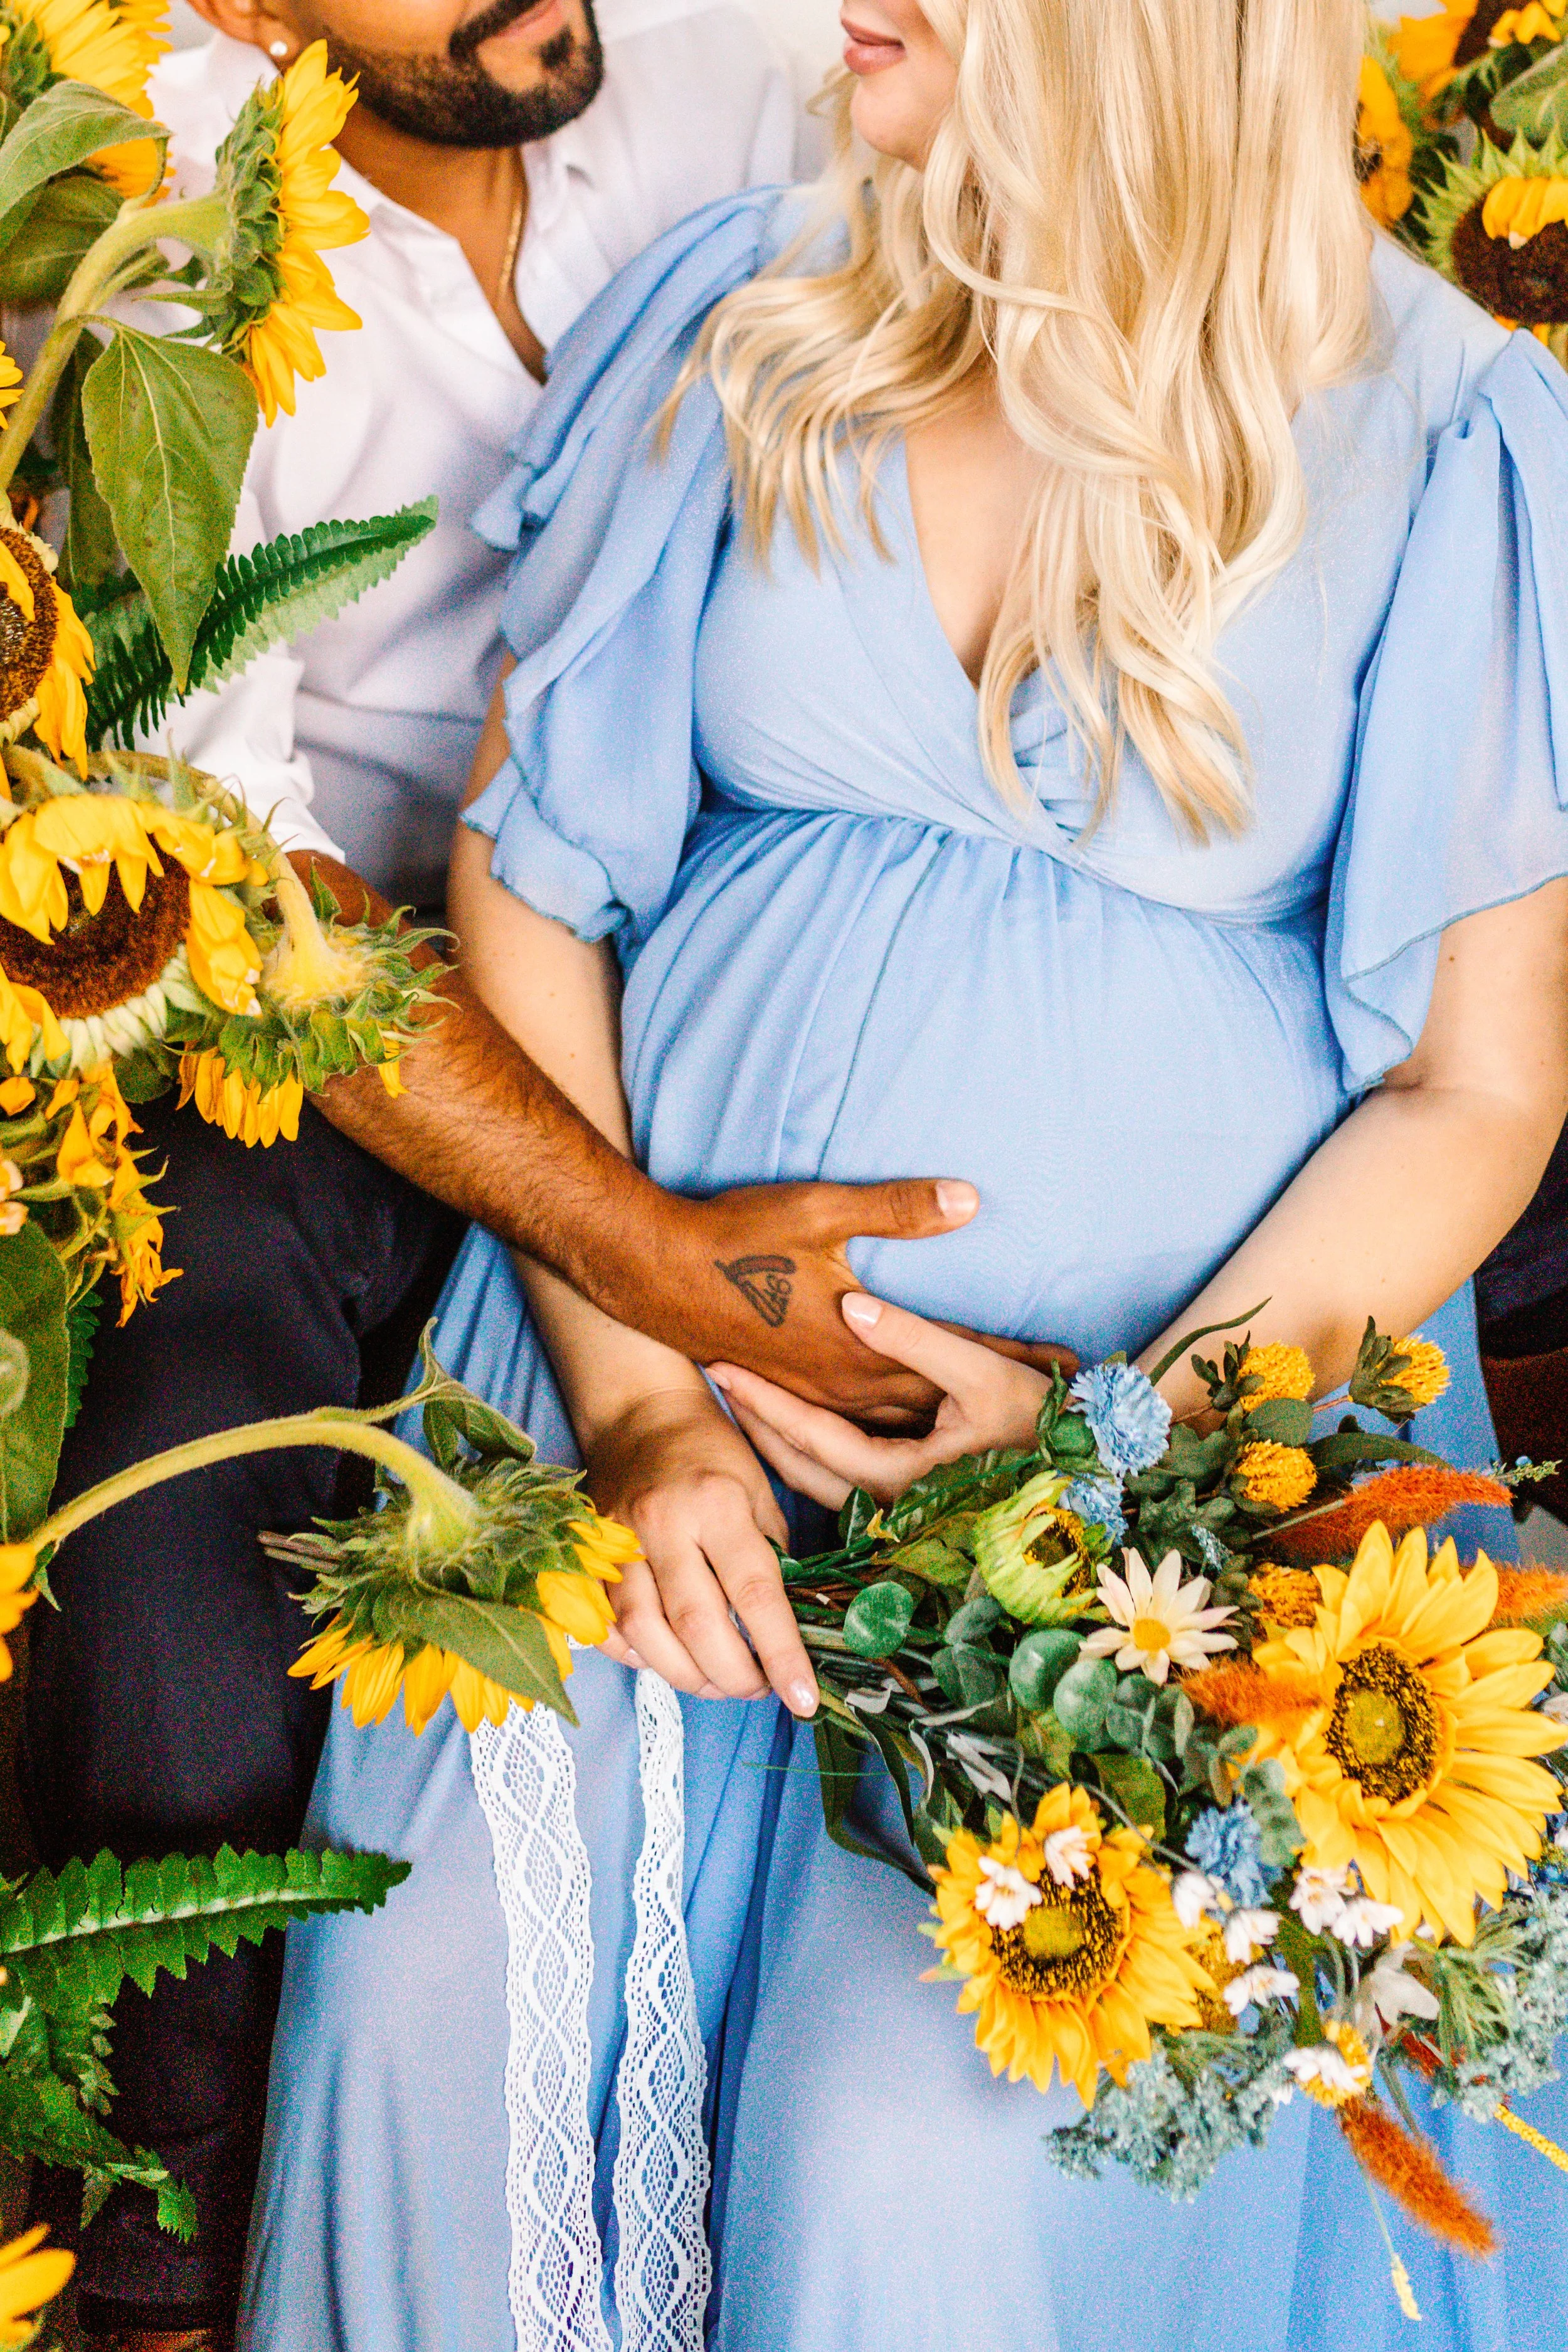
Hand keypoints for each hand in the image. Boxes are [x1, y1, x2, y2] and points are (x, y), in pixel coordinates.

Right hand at [582, 1386, 817, 1716]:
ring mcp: (618, 1539)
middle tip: (758, 1689)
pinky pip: (606, 1624)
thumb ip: (773, 1559)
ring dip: (686, 1676)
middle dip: (733, 1675)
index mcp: (719, 1502)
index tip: (803, 1699)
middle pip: (697, 1624)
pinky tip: (668, 1661)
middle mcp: (665, 1522)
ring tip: (717, 1682)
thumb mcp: (760, 1492)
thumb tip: (788, 1629)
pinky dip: (637, 1657)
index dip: (782, 1654)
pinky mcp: (588, 1553)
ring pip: (645, 1632)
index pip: (755, 1593)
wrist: (639, 1414)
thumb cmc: (712, 1452)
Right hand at [613, 1180, 1074, 1424]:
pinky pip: (856, 1423)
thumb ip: (899, 1209)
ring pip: (897, 1423)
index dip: (1011, 1362)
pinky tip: (912, 1432)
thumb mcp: (822, 1210)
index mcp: (861, 1342)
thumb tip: (969, 1199)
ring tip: (1002, 1432)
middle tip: (1052, 1404)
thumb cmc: (737, 1236)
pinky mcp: (792, 1389)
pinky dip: (896, 1427)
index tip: (1064, 1368)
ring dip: (948, 1425)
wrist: (653, 1273)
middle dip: (991, 1404)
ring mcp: (816, 1390)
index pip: (955, 1358)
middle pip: (934, 1402)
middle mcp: (844, 1380)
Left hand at [709, 1292, 1056, 1507]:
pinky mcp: (916, 1492)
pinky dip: (814, 1444)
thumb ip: (914, 1338)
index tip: (721, 1368)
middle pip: (799, 1464)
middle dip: (755, 1421)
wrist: (1097, 1467)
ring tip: (742, 1393)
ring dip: (780, 1435)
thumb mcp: (982, 1373)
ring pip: (818, 1474)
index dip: (762, 1403)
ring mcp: (903, 1502)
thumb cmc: (1045, 1422)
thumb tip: (850, 1304)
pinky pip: (845, 1472)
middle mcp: (892, 1502)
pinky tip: (795, 1418)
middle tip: (714, 1376)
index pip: (809, 1439)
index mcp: (900, 1479)